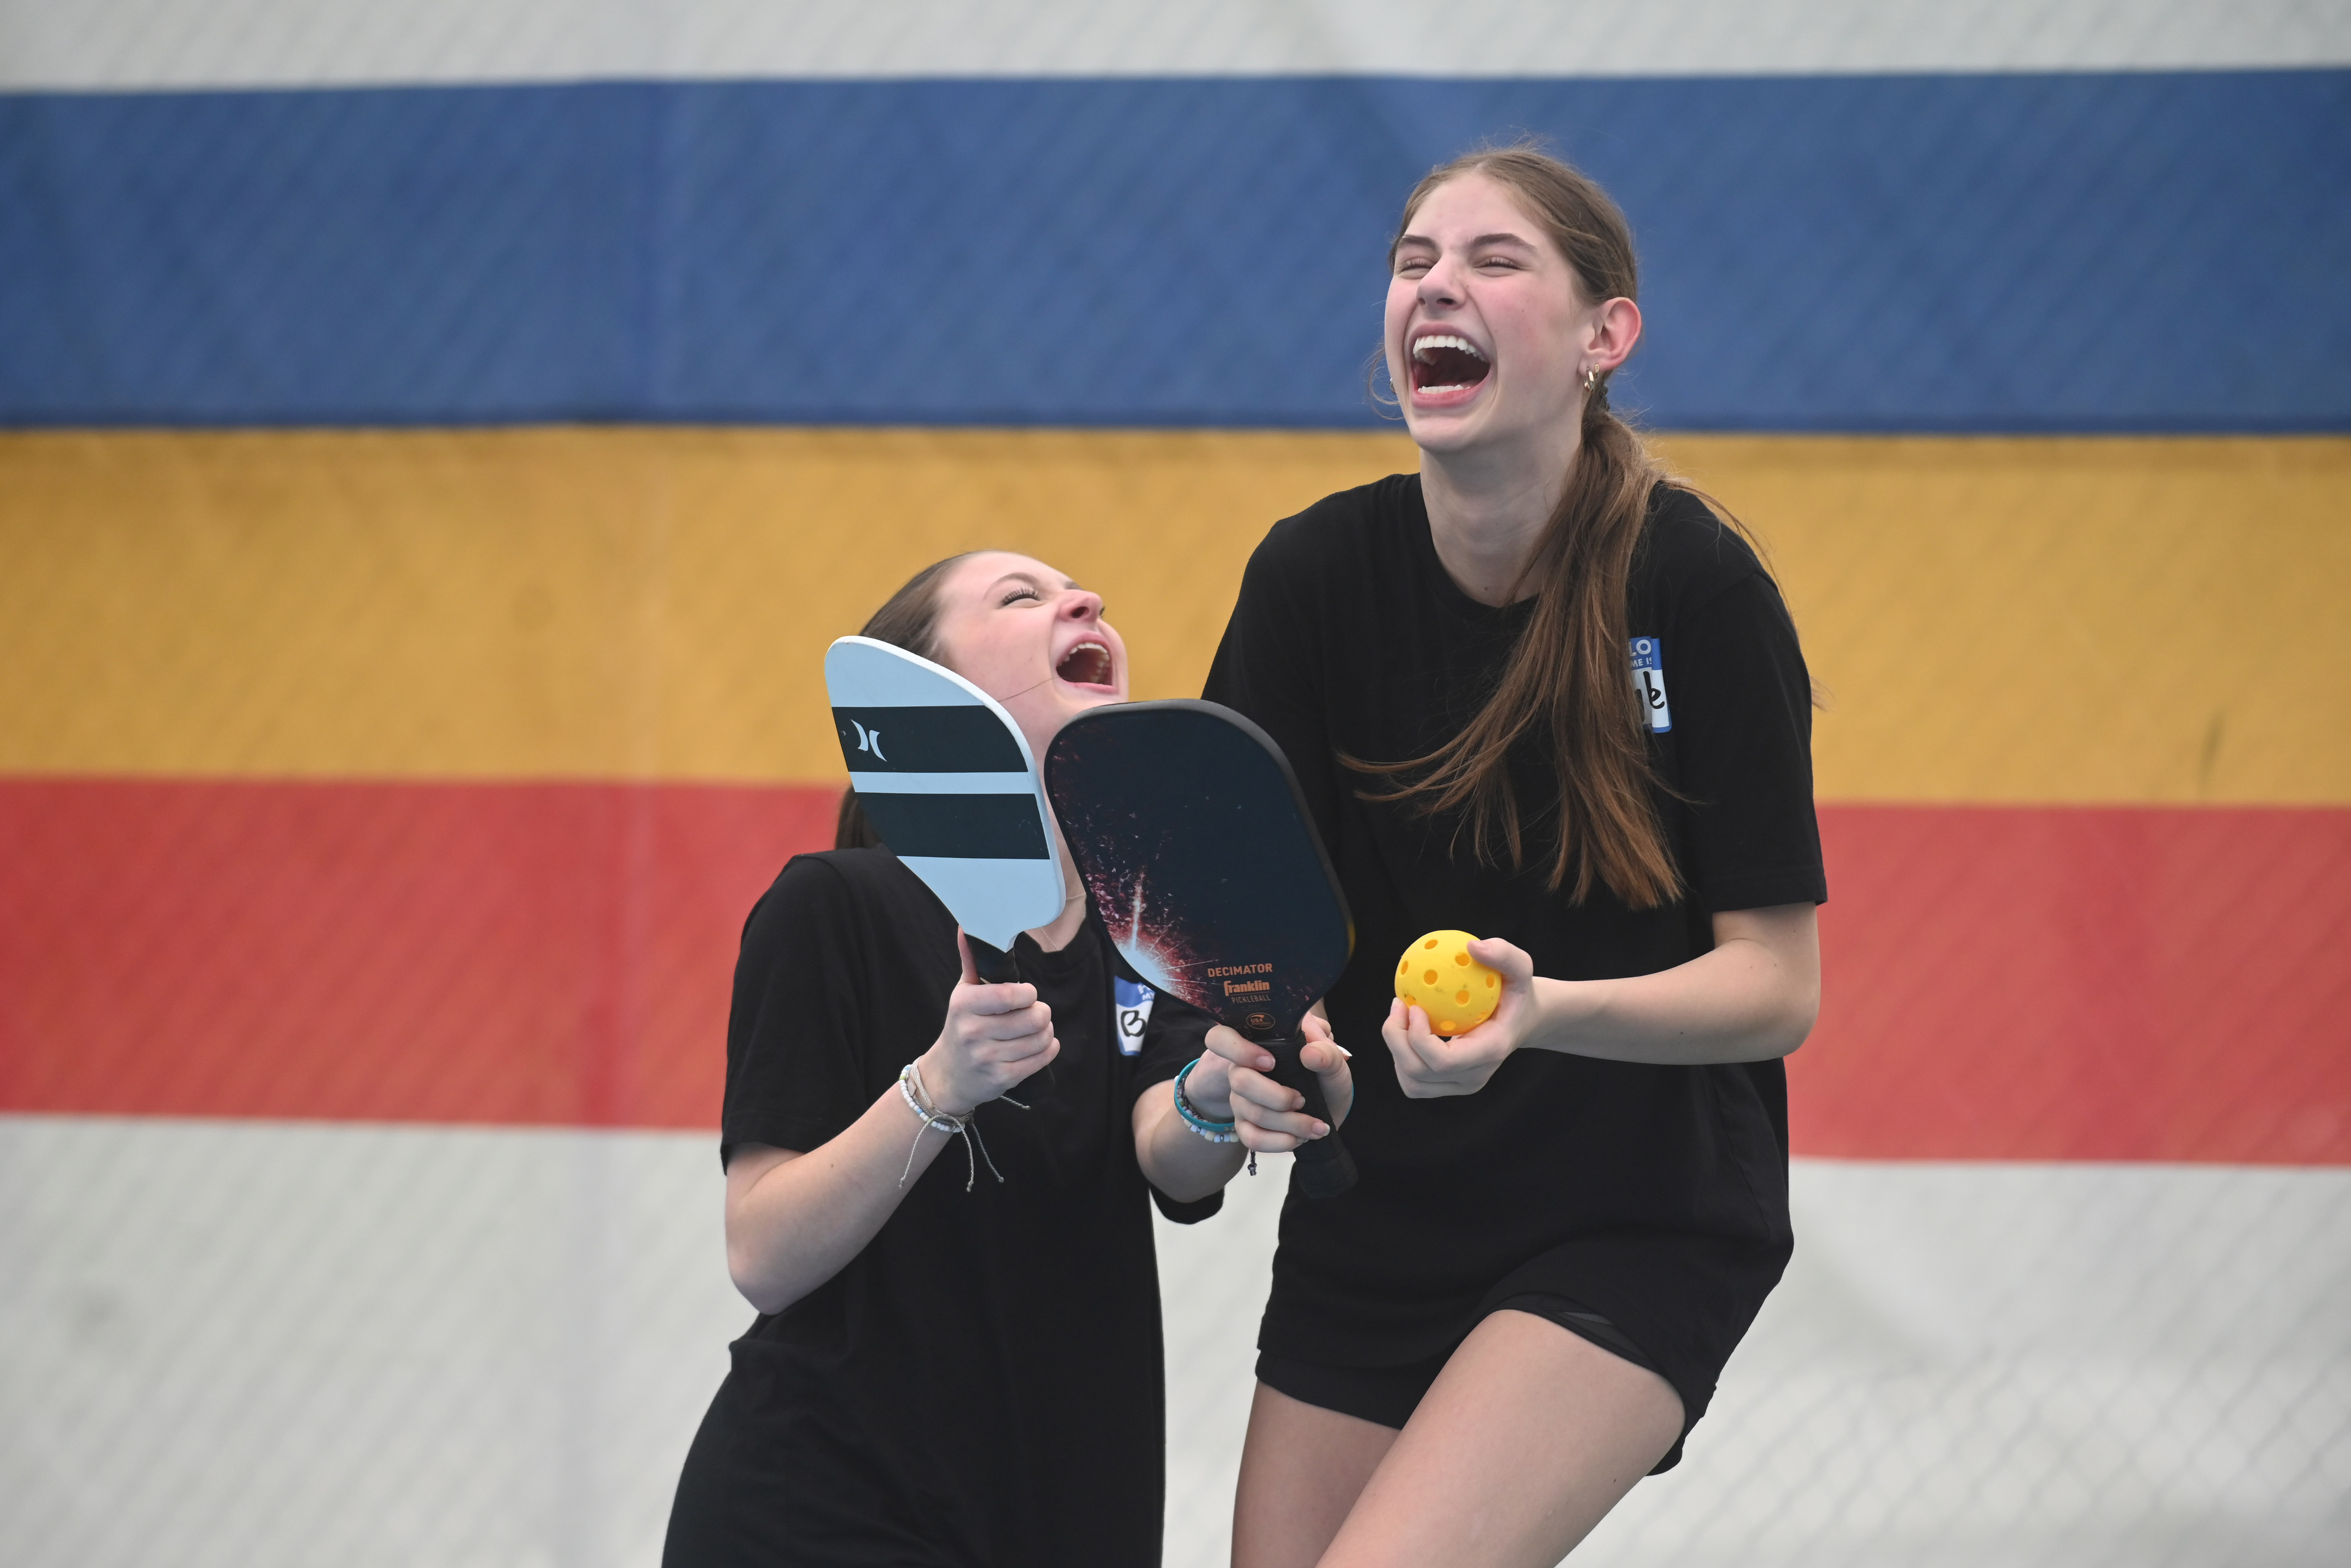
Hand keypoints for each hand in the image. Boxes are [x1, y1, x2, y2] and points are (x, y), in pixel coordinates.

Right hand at [919, 931, 1058, 1113]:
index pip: (1010, 995)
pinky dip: (1048, 1049)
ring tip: (1036, 1028)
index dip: (1029, 994)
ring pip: (1041, 1039)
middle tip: (1035, 1012)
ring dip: (1046, 1031)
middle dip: (1042, 1013)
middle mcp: (973, 1032)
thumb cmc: (962, 1025)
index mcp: (965, 1005)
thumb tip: (967, 927)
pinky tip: (1040, 1044)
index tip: (1026, 995)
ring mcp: (987, 1058)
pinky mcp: (1001, 1079)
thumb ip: (972, 961)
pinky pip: (1041, 1060)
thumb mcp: (963, 992)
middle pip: (1033, 1018)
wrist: (948, 1075)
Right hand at [1200, 1010, 1351, 1152]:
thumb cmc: (1324, 1076)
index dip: (1237, 1049)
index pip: (1220, 1038)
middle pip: (1240, 1081)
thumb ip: (1326, 1052)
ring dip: (1291, 1123)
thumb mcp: (1334, 1061)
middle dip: (1277, 1097)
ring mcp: (1240, 1100)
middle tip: (1302, 1099)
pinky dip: (1281, 1142)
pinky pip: (1252, 1139)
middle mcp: (1241, 1070)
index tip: (1271, 1062)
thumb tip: (1309, 1054)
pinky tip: (1300, 1139)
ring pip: (1253, 1113)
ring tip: (1316, 1126)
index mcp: (1256, 1044)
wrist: (1330, 1108)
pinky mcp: (1245, 1126)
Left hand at [1384, 936, 1535, 1096]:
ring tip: (1399, 1015)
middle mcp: (1475, 1077)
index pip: (1444, 1061)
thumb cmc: (1517, 991)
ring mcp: (1461, 1085)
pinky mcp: (1449, 1085)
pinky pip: (1413, 1081)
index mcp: (1489, 1052)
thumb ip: (1504, 954)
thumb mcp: (1521, 968)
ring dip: (1396, 1048)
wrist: (1521, 1020)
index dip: (1418, 1038)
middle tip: (1398, 1004)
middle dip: (1397, 1039)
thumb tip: (1472, 946)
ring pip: (1412, 1081)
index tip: (1414, 1006)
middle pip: (1419, 1073)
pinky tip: (1405, 1029)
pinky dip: (1401, 1057)